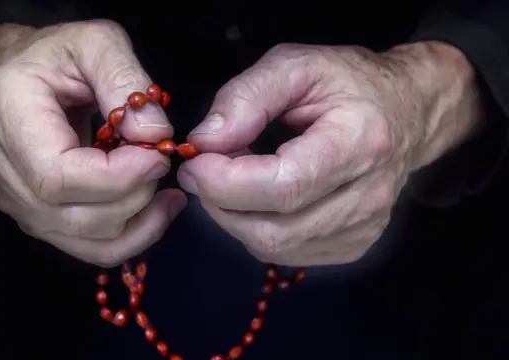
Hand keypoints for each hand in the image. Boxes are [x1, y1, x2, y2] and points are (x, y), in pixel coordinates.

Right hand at [0, 21, 186, 266]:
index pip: (57, 176)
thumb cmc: (57, 51)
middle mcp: (1, 165)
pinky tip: (151, 210)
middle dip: (132, 200)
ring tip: (167, 196)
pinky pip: (81, 245)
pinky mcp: (32, 212)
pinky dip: (124, 235)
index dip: (116, 177)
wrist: (18, 68)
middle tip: (163, 166)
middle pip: (70, 216)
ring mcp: (12, 196)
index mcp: (8, 115)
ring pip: (79, 241)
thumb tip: (154, 134)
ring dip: (135, 225)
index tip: (158, 156)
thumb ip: (125, 78)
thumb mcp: (95, 41)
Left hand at [179, 42, 481, 265]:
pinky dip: (256, 228)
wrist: (405, 111)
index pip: (283, 187)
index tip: (195, 160)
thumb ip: (246, 98)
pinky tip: (259, 198)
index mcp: (359, 143)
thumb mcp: (295, 65)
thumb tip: (205, 142)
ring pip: (273, 247)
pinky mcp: (353, 245)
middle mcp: (368, 197)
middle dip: (220, 203)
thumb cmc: (348, 83)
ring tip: (232, 178)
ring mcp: (364, 229)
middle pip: (273, 230)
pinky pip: (285, 253)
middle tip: (204, 169)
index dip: (225, 182)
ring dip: (234, 217)